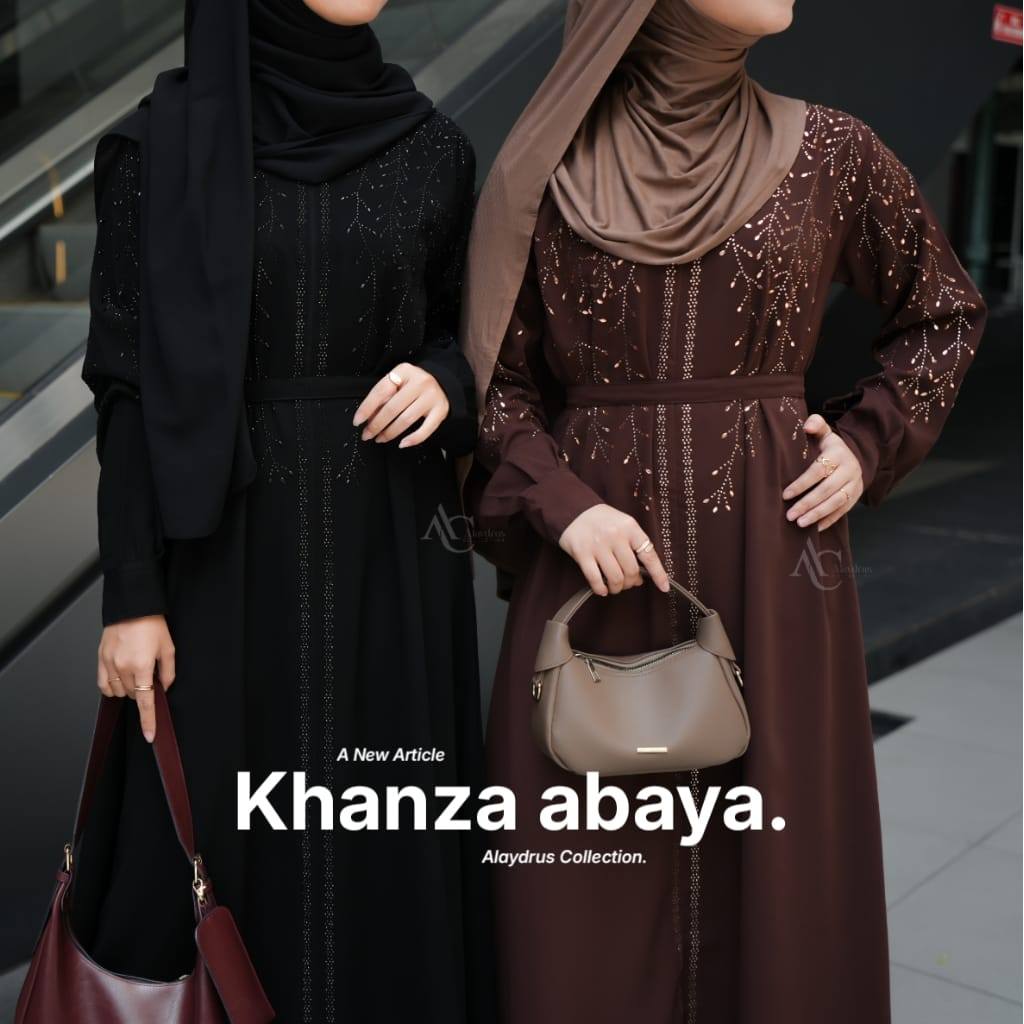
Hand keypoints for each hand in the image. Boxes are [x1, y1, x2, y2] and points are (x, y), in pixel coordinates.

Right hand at [97, 615, 175, 742]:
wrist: (133, 606)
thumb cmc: (152, 625)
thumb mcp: (168, 648)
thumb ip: (168, 671)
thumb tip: (164, 688)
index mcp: (142, 666)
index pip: (145, 701)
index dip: (148, 720)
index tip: (150, 735)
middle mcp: (123, 667)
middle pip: (132, 695)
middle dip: (142, 692)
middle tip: (148, 675)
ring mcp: (109, 664)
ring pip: (117, 692)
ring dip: (128, 689)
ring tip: (135, 672)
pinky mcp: (100, 659)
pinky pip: (103, 684)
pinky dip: (112, 687)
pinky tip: (120, 679)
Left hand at [352, 363, 448, 448]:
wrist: (442, 383)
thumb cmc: (413, 385)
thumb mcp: (398, 382)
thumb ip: (383, 396)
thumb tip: (368, 417)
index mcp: (404, 371)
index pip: (381, 391)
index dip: (367, 408)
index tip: (357, 421)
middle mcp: (420, 382)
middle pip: (392, 408)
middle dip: (376, 424)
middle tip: (367, 435)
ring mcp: (432, 397)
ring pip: (406, 420)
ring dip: (390, 433)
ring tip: (380, 438)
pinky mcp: (441, 411)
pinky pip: (425, 430)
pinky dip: (413, 439)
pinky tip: (402, 444)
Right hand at [558, 504, 670, 596]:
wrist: (574, 510)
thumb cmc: (603, 521)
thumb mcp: (624, 524)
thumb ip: (635, 544)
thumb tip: (643, 574)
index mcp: (630, 527)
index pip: (649, 555)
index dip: (658, 574)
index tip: (664, 587)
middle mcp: (615, 536)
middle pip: (631, 571)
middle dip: (631, 583)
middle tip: (628, 583)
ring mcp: (598, 545)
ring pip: (615, 577)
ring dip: (617, 588)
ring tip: (615, 587)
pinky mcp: (582, 553)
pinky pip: (595, 579)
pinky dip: (600, 588)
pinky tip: (602, 589)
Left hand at [783, 415, 863, 530]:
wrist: (855, 455)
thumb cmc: (828, 446)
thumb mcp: (824, 433)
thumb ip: (815, 425)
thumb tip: (806, 425)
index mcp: (838, 454)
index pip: (818, 471)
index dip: (802, 484)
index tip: (785, 495)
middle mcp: (849, 470)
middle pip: (827, 490)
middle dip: (807, 504)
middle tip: (789, 515)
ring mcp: (855, 484)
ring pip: (836, 502)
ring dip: (817, 515)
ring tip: (800, 524)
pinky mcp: (856, 496)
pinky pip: (843, 510)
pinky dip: (829, 520)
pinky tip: (815, 528)